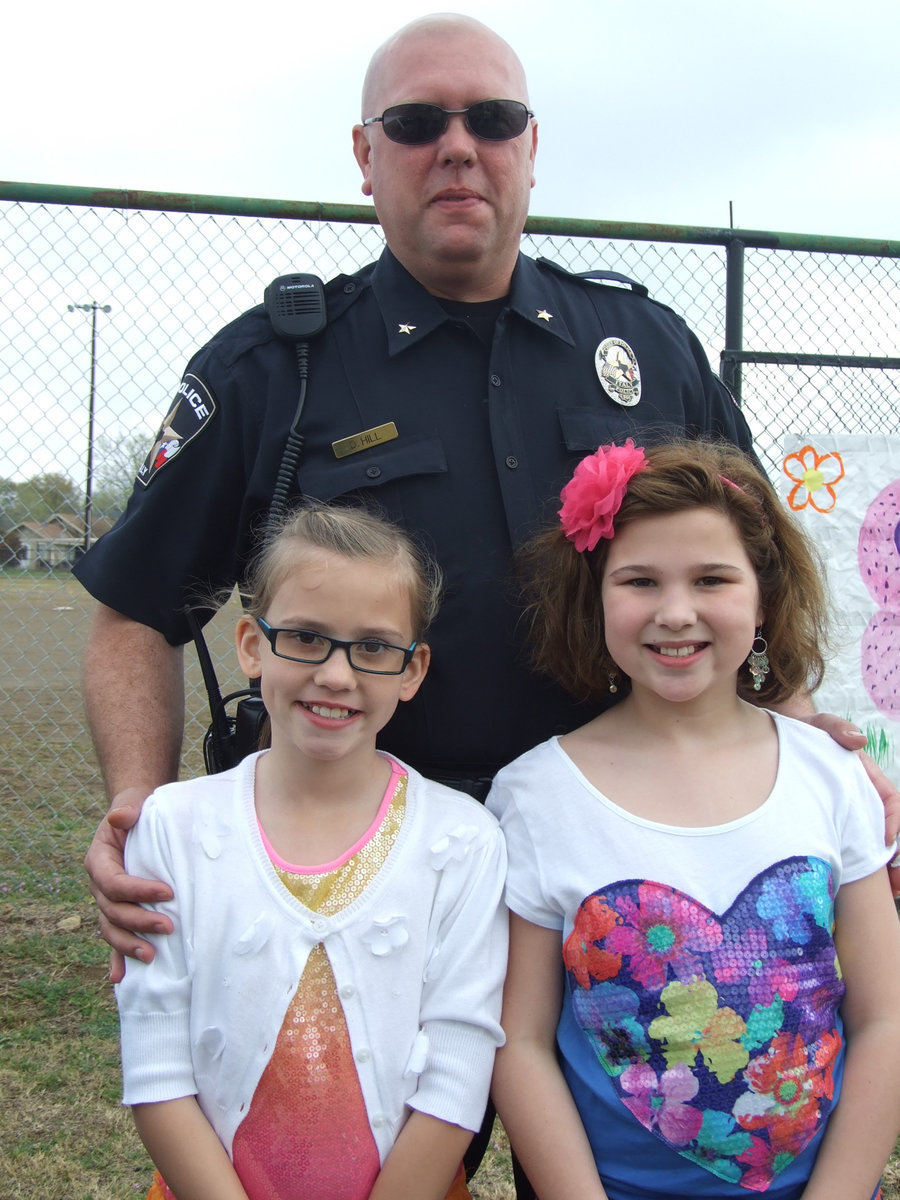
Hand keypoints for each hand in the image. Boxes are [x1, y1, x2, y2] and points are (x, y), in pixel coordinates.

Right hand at [84, 786, 173, 981]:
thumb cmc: (138, 813)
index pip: (114, 883)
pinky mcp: (120, 911)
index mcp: (99, 861)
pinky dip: (116, 959)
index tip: (167, 893)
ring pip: (111, 929)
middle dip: (139, 922)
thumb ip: (127, 810)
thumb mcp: (132, 805)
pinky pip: (114, 938)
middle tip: (169, 928)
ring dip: (128, 946)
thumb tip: (121, 816)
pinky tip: (120, 977)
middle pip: (112, 911)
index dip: (137, 891)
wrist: (137, 818)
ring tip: (151, 956)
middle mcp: (99, 885)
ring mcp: (108, 902)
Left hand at [802, 712, 899, 895]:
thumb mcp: (815, 726)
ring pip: (868, 844)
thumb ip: (835, 728)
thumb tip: (859, 741)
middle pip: (884, 829)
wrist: (766, 745)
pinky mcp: (827, 823)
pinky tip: (846, 887)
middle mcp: (857, 796)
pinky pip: (844, 848)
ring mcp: (843, 811)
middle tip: (895, 885)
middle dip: (892, 858)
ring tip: (887, 893)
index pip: (889, 799)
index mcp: (862, 776)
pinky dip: (853, 867)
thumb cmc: (796, 734)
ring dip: (880, 871)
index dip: (893, 820)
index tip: (885, 840)